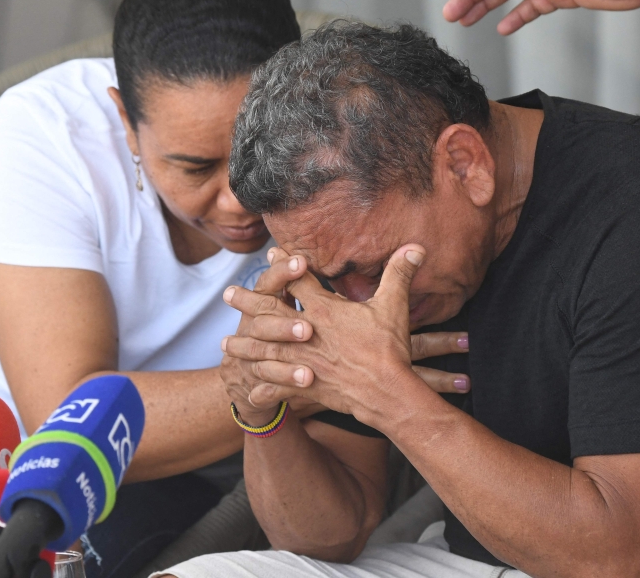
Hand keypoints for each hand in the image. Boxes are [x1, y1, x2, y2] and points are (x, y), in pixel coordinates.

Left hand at [222, 245, 437, 426]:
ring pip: (264, 351)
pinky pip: (277, 388)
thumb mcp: (394, 307)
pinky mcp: (305, 386)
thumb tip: (415, 246)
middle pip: (269, 312)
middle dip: (247, 302)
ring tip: (225, 343)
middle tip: (227, 294)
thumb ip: (399, 274)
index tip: (271, 254)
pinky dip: (262, 390)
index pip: (299, 281)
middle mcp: (306, 333)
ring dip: (244, 346)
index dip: (284, 265)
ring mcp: (302, 361)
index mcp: (325, 310)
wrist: (386, 392)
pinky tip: (248, 392)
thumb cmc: (389, 349)